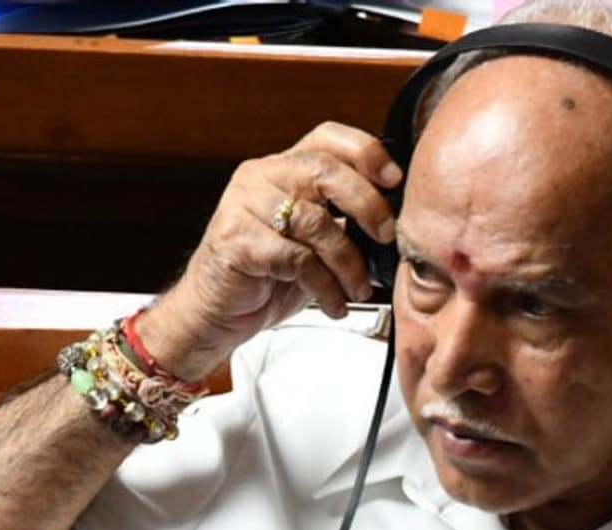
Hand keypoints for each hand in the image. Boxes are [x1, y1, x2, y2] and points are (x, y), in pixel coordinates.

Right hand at [137, 122, 402, 380]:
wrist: (216, 311)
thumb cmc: (268, 275)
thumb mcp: (314, 242)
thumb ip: (343, 219)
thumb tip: (395, 219)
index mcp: (283, 168)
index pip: (327, 138)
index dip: (365, 152)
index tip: (394, 180)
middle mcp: (261, 177)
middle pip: (324, 170)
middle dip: (366, 204)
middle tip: (386, 236)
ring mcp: (243, 206)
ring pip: (314, 221)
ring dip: (347, 261)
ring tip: (358, 288)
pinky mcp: (235, 241)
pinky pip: (296, 259)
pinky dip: (324, 286)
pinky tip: (333, 304)